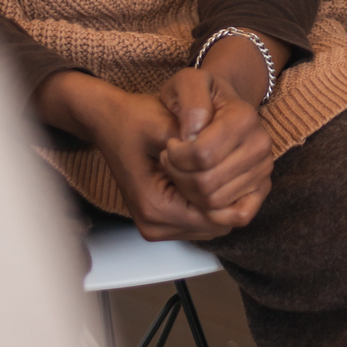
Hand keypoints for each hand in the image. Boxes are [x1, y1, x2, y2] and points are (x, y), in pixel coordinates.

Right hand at [35, 71, 233, 240]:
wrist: (109, 121)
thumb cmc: (134, 120)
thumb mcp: (168, 125)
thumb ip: (198, 151)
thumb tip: (233, 167)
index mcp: (155, 206)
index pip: (215, 215)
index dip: (233, 188)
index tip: (236, 161)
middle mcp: (154, 224)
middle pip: (215, 223)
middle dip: (229, 194)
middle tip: (232, 160)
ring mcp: (156, 226)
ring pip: (211, 224)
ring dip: (221, 197)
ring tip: (220, 164)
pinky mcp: (160, 221)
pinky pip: (200, 220)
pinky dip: (210, 201)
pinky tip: (210, 173)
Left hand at [157, 59, 274, 228]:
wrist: (219, 106)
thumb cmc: (198, 97)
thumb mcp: (186, 83)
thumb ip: (189, 99)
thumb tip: (193, 132)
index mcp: (244, 117)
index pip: (200, 155)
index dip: (174, 156)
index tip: (169, 145)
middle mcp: (261, 144)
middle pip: (206, 183)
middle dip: (177, 176)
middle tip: (171, 161)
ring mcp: (263, 169)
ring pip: (215, 201)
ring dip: (189, 193)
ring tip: (182, 172)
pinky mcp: (261, 188)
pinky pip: (240, 215)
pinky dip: (215, 214)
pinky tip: (198, 196)